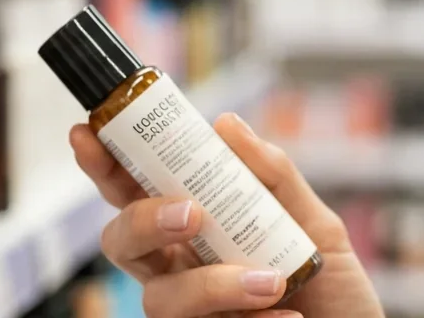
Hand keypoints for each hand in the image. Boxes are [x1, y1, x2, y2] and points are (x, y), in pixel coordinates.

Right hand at [70, 112, 384, 317]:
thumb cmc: (335, 291)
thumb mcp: (317, 225)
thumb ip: (275, 178)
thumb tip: (226, 124)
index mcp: (197, 232)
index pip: (136, 193)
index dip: (105, 165)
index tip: (88, 132)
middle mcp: (181, 273)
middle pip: (122, 242)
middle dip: (143, 220)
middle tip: (191, 214)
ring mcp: (191, 315)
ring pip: (158, 299)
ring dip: (212, 285)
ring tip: (270, 282)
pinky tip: (288, 317)